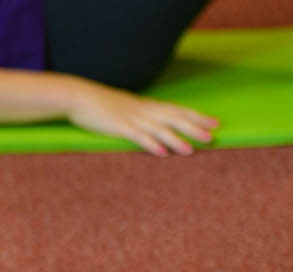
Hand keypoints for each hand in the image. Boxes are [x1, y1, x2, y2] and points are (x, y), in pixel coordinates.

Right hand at [67, 83, 218, 155]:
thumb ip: (137, 112)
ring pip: (160, 130)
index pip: (177, 110)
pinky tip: (163, 154)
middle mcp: (143, 111)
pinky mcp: (119, 127)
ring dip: (177, 140)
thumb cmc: (98, 102)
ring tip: (192, 151)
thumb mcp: (122, 106)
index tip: (214, 122)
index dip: (196, 116)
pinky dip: (152, 145)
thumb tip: (148, 121)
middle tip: (213, 137)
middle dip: (194, 128)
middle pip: (174, 119)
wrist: (78, 96)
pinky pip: (139, 137)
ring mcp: (132, 119)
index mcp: (145, 105)